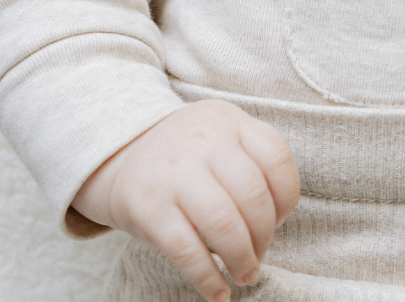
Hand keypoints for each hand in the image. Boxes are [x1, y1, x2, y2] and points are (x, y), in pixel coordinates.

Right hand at [72, 99, 299, 301]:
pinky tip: (218, 292)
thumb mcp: (221, 139)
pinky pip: (187, 251)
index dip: (285, 198)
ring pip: (224, 224)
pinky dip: (209, 278)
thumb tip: (272, 226)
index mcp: (226, 121)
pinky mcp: (148, 208)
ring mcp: (173, 174)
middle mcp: (201, 141)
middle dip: (263, 236)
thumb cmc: (188, 159)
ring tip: (244, 274)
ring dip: (242, 259)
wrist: (119, 156)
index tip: (277, 219)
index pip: (276, 157)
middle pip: (252, 195)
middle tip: (258, 255)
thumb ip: (253, 167)